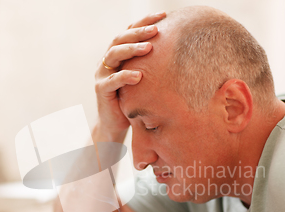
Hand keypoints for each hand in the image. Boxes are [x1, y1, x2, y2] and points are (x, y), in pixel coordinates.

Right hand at [94, 12, 165, 140]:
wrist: (115, 123)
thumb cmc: (133, 99)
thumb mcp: (144, 79)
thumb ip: (153, 65)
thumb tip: (184, 51)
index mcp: (118, 54)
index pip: (130, 31)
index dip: (145, 21)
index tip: (164, 15)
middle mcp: (108, 60)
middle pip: (120, 39)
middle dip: (139, 32)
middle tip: (156, 29)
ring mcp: (102, 74)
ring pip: (114, 55)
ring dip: (132, 49)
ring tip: (148, 48)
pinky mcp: (101, 90)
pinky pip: (112, 81)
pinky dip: (125, 77)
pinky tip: (139, 76)